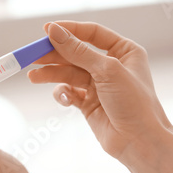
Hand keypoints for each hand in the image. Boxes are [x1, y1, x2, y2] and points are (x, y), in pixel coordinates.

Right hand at [29, 21, 172, 163]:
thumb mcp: (107, 71)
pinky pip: (70, 92)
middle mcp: (111, 66)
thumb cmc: (134, 103)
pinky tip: (63, 98)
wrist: (139, 142)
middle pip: (76, 53)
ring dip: (51, 74)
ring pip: (69, 73)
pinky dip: (63, 93)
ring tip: (34, 76)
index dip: (69, 30)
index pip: (92, 33)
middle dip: (54, 54)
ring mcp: (99, 85)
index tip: (46, 30)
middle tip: (32, 55)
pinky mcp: (89, 103)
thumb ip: (78, 51)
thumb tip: (54, 31)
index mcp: (124, 51)